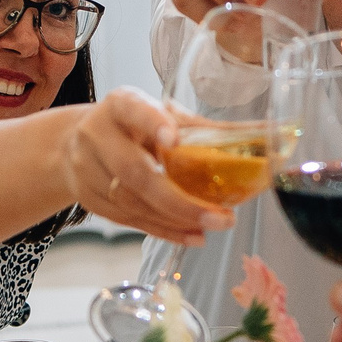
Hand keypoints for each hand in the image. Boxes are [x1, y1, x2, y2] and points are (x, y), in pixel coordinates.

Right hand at [64, 88, 234, 245]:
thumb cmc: (132, 126)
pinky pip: (129, 220)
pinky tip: (191, 235)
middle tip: (219, 216)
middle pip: (134, 172)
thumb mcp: (160, 116)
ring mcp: (88, 170)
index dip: (153, 123)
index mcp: (120, 105)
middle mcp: (97, 134)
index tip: (173, 139)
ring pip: (132, 203)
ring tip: (212, 225)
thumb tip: (264, 134)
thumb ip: (201, 129)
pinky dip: (163, 231)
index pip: (134, 110)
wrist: (77, 143)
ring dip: (175, 220)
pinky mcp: (90, 199)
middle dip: (179, 200)